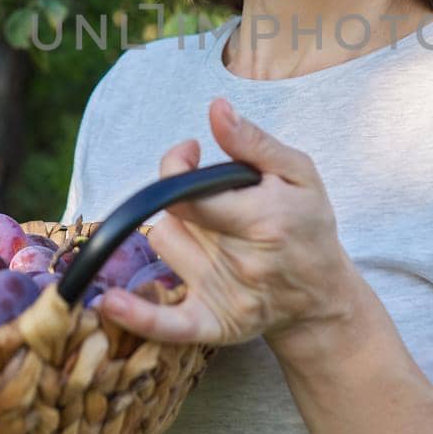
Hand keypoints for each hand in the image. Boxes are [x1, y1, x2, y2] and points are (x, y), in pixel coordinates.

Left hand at [96, 97, 355, 348]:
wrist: (321, 294)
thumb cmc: (308, 225)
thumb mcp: (298, 174)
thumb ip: (253, 142)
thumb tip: (216, 108)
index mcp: (262, 219)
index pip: (188, 192)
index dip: (176, 166)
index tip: (188, 152)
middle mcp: (241, 261)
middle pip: (173, 215)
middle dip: (184, 197)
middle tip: (211, 196)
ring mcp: (225, 296)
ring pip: (165, 245)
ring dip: (178, 231)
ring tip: (212, 232)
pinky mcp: (214, 325)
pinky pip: (165, 323)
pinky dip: (138, 315)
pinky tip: (111, 304)